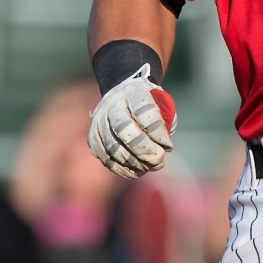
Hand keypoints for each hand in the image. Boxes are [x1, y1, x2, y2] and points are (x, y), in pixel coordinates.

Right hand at [88, 64, 176, 178]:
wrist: (122, 97)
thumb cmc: (149, 105)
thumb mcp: (161, 104)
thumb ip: (165, 123)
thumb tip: (164, 148)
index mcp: (133, 91)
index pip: (143, 112)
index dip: (157, 132)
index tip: (168, 146)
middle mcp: (111, 104)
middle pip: (124, 130)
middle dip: (144, 150)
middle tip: (159, 160)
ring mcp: (99, 121)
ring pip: (113, 147)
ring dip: (135, 162)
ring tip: (151, 166)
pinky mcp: (93, 138)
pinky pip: (106, 158)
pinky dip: (123, 168)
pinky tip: (138, 170)